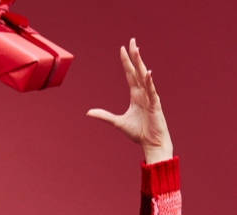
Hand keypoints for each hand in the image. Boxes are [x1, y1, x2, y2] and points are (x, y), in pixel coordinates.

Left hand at [86, 38, 172, 163]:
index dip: (126, 62)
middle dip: (134, 56)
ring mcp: (150, 97)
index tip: (123, 48)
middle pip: (137, 70)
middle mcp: (143, 93)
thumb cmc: (139, 132)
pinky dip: (150, 82)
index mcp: (136, 95)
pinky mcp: (155, 105)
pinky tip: (147, 72)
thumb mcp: (118, 122)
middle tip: (132, 41)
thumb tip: (88, 112)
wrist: (151, 143)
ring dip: (140, 63)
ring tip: (137, 50)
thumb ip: (104, 116)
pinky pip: (152, 91)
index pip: (130, 74)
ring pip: (144, 77)